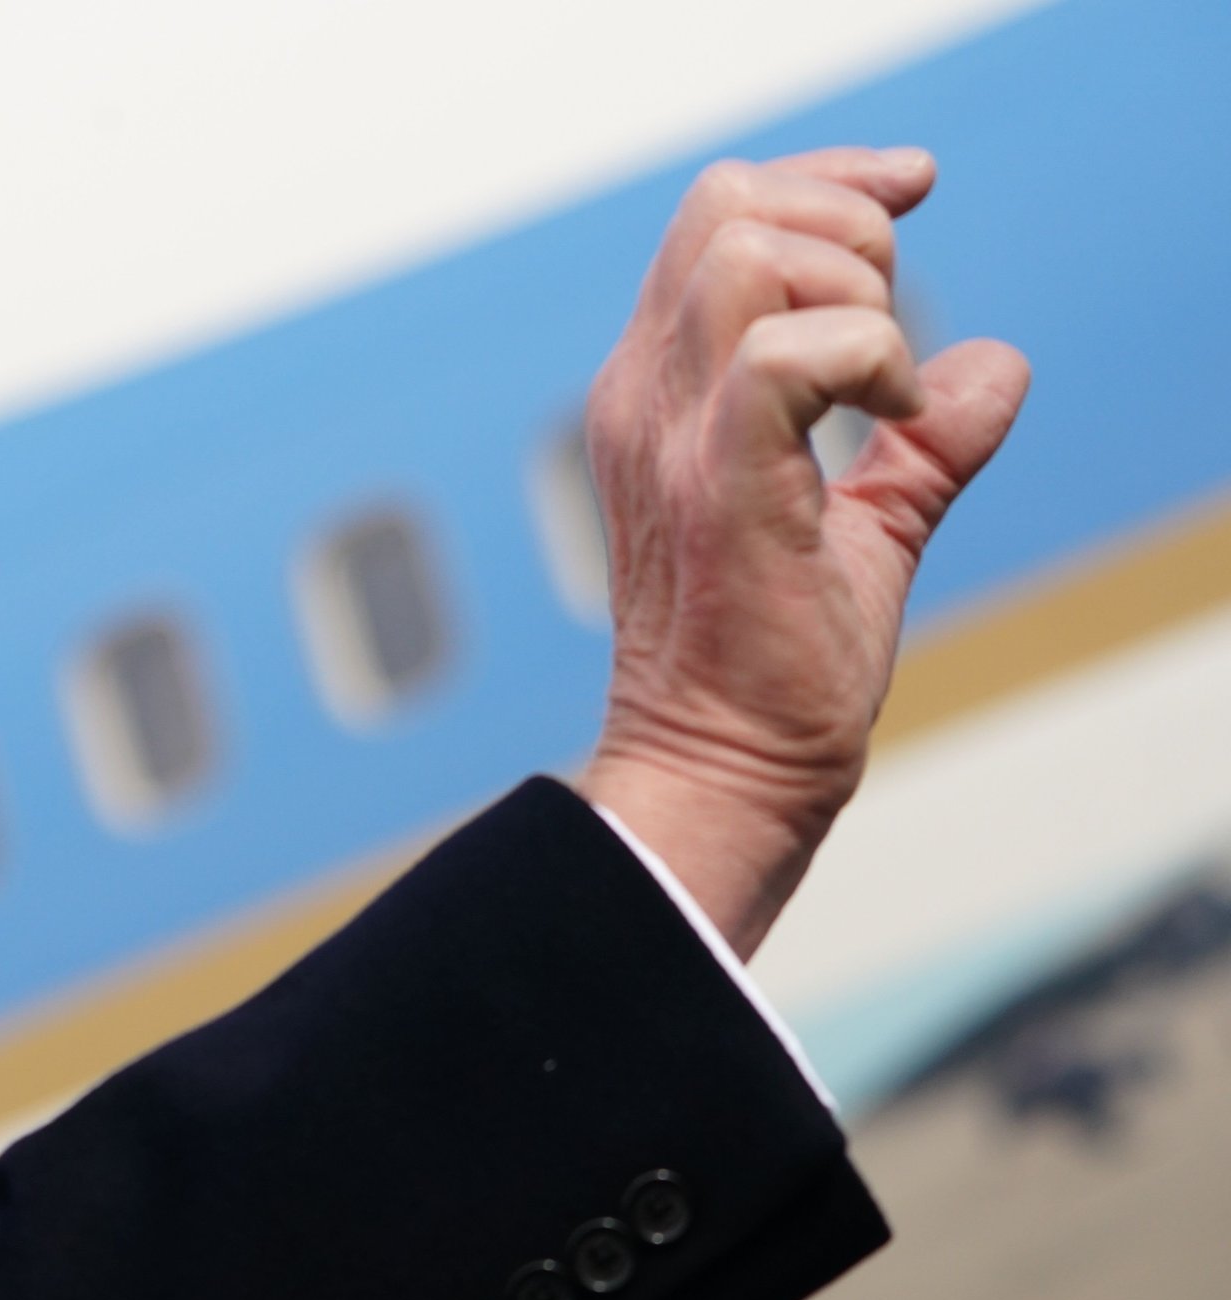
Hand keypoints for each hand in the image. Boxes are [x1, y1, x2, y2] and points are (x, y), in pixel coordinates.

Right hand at [576, 148, 1030, 957]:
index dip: (828, 185)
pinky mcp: (717, 484)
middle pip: (728, 205)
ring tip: (888, 386)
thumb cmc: (772, 670)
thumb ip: (923, 448)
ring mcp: (670, 435)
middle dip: (846, 233)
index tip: (913, 196)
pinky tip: (896, 418)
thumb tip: (996, 367)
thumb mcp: (863, 530)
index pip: (721, 213)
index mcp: (659, 393)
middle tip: (895, 343)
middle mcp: (646, 396)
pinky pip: (788, 356)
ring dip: (852, 292)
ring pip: (746, 250)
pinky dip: (868, 360)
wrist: (722, 771)